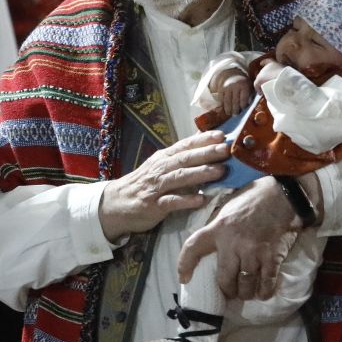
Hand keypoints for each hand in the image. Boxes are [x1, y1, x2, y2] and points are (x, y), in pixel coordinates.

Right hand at [98, 129, 229, 240]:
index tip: (222, 135)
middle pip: (185, 159)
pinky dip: (187, 200)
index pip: (185, 145)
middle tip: (226, 149)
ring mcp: (156, 187)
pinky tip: (202, 200)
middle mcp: (160, 169)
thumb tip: (204, 145)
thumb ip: (179, 159)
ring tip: (220, 171)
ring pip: (180, 177)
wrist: (114, 204)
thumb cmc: (143, 184)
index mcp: (163, 158)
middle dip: (207, 153)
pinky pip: (172, 202)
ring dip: (201, 173)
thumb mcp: (159, 167)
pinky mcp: (153, 205)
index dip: (203, 140)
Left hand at [178, 175, 299, 302]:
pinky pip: (267, 282)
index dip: (184, 265)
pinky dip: (264, 291)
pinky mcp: (271, 256)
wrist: (280, 194)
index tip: (184, 278)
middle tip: (230, 291)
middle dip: (227, 290)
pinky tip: (262, 293)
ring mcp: (253, 251)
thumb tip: (208, 246)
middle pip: (225, 278)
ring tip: (246, 293)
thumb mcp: (226, 210)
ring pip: (245, 285)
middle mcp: (233, 242)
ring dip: (245, 293)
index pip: (193, 248)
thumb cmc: (251, 200)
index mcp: (218, 228)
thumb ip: (216, 228)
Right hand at [215, 71, 253, 120]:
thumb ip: (250, 95)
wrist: (232, 75)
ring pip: (227, 102)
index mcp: (244, 85)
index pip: (243, 99)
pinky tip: (224, 108)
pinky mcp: (221, 89)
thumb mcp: (249, 86)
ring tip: (229, 113)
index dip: (243, 106)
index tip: (242, 109)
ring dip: (228, 109)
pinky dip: (222, 104)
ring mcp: (227, 87)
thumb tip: (248, 104)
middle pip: (235, 101)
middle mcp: (235, 86)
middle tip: (236, 115)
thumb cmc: (242, 83)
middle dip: (235, 110)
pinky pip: (221, 99)